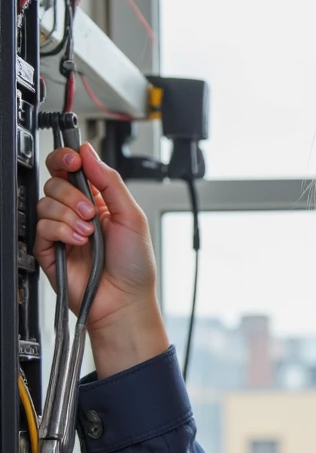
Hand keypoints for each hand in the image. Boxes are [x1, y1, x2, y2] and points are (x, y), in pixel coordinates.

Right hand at [34, 141, 169, 372]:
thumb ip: (110, 181)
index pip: (70, 168)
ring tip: (88, 234)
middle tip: (90, 212)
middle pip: (54, 181)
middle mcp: (75, 212)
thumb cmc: (135, 266)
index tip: (74, 161)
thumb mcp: (132, 215)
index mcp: (96, 200)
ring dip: (69, 215)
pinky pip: (42, 226)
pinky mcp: (48, 249)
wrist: (125, 300)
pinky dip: (61, 231)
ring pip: (46, 202)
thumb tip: (88, 152)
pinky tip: (78, 242)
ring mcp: (61, 230)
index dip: (67, 159)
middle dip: (72, 193)